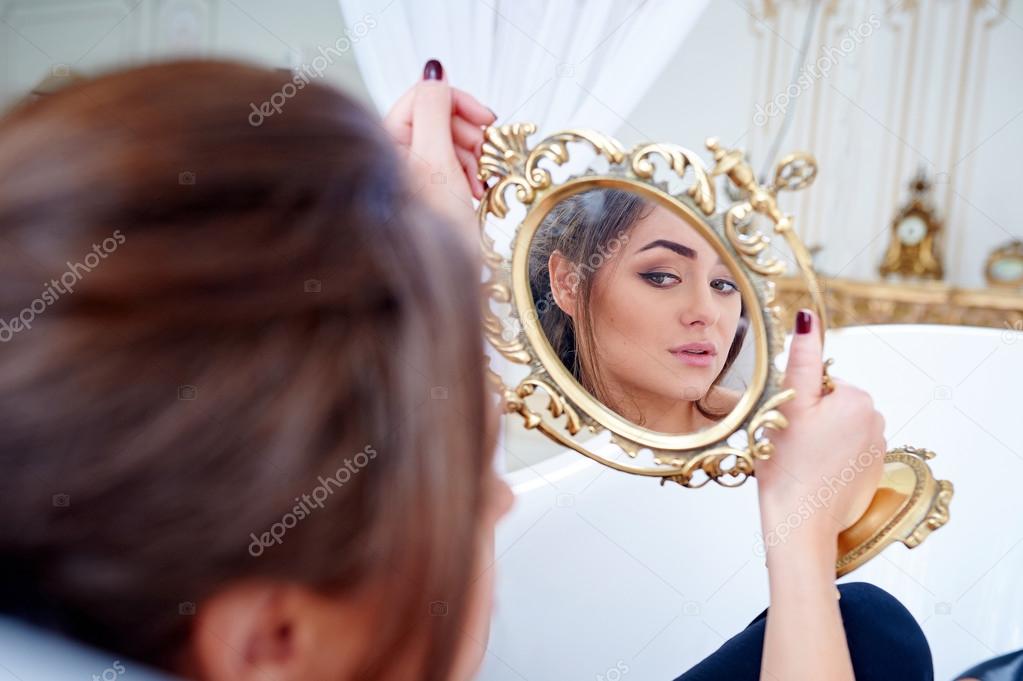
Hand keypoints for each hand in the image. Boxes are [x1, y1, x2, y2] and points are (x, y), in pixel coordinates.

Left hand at [382, 59, 495, 247]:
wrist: (446, 274)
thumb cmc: (436, 225)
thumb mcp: (437, 159)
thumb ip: (434, 109)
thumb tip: (434, 71)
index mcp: (386, 140)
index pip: (425, 95)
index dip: (459, 102)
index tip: (488, 120)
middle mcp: (393, 153)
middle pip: (439, 116)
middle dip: (468, 133)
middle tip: (485, 156)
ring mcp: (410, 171)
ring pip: (449, 139)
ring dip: (471, 155)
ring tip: (478, 181)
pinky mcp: (426, 187)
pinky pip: (451, 163)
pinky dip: (468, 171)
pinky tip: (475, 191)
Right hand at [756, 308, 885, 559]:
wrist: (802, 523)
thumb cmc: (790, 467)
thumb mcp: (789, 404)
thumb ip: (801, 359)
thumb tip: (808, 319)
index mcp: (858, 399)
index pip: (820, 382)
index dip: (797, 400)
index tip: (787, 422)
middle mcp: (875, 421)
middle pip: (830, 404)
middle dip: (808, 419)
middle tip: (789, 442)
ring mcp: (875, 449)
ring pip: (835, 429)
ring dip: (817, 439)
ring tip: (799, 461)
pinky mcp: (870, 473)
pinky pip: (844, 452)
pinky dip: (827, 459)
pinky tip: (812, 475)